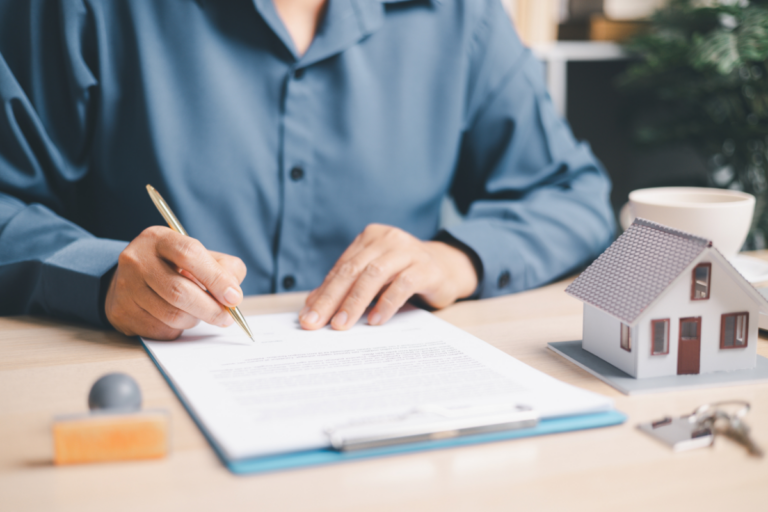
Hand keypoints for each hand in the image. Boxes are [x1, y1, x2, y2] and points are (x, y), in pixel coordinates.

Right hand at [105, 226, 246, 339]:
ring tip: (199, 312)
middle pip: (179, 291)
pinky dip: (178, 329)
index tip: (234, 297)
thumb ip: (224, 268)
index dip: (216, 278)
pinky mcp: (121, 312)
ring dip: (195, 319)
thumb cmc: (175, 268)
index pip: (190, 254)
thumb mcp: (200, 256)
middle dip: (210, 308)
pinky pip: (160, 329)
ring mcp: (125, 287)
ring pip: (172, 315)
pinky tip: (178, 318)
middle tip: (227, 317)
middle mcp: (137, 260)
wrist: (132, 280)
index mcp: (159, 239)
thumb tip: (233, 294)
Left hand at [299, 224, 477, 329]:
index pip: (341, 268)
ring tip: (342, 324)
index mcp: (370, 237)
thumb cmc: (404, 274)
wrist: (448, 269)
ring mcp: (408, 251)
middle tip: (317, 322)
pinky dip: (386, 303)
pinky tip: (375, 320)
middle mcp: (388, 239)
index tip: (308, 316)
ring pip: (374, 275)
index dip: (323, 293)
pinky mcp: (426, 268)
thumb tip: (312, 305)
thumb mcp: (374, 277)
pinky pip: (402, 285)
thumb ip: (346, 286)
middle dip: (332, 298)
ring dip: (355, 302)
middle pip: (353, 270)